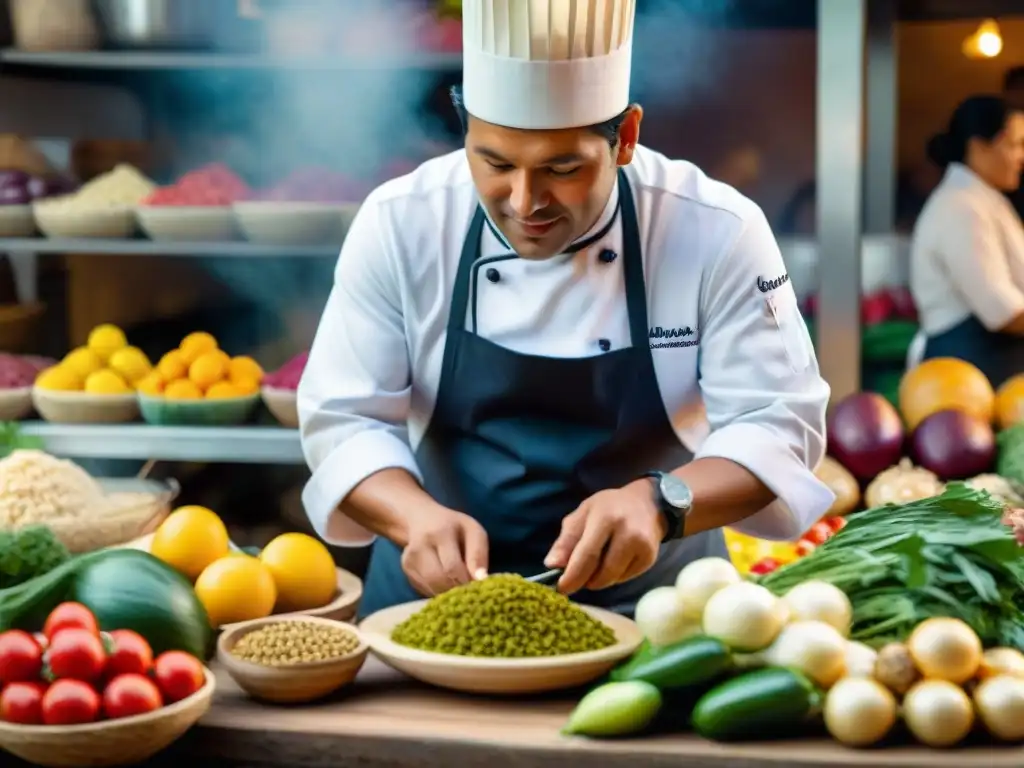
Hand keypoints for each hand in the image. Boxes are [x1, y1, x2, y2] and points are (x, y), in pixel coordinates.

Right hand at [400, 505, 489, 596]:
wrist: (422, 519)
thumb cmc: (454, 527)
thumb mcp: (473, 531)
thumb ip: (479, 554)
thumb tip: (481, 580)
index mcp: (440, 533)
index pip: (452, 567)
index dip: (466, 582)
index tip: (478, 588)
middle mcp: (420, 546)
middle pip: (439, 581)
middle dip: (457, 590)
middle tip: (470, 591)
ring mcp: (409, 560)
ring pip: (431, 589)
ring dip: (448, 594)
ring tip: (459, 586)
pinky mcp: (406, 571)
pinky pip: (425, 590)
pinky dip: (439, 592)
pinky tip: (446, 582)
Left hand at [544, 480, 666, 594]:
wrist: (648, 503)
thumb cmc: (609, 507)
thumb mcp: (583, 514)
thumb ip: (566, 540)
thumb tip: (552, 565)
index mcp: (606, 518)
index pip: (587, 554)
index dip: (572, 576)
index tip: (561, 588)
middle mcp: (628, 532)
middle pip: (601, 572)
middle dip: (584, 581)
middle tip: (575, 579)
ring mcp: (642, 547)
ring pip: (612, 579)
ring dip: (598, 579)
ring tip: (595, 564)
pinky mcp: (650, 558)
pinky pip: (624, 578)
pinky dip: (613, 576)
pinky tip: (613, 560)